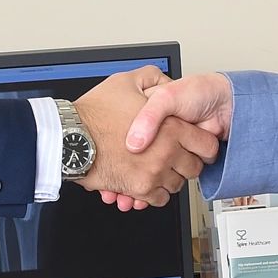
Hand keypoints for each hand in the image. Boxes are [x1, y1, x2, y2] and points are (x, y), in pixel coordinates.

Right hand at [72, 68, 218, 208]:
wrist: (70, 137)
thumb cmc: (94, 113)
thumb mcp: (128, 82)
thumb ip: (154, 79)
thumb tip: (167, 82)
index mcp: (170, 127)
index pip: (206, 145)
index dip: (203, 145)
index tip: (199, 146)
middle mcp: (166, 153)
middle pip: (194, 168)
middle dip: (187, 163)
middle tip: (179, 157)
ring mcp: (153, 173)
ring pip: (177, 185)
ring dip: (170, 178)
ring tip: (158, 167)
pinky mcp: (138, 189)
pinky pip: (159, 199)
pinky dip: (155, 193)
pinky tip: (148, 181)